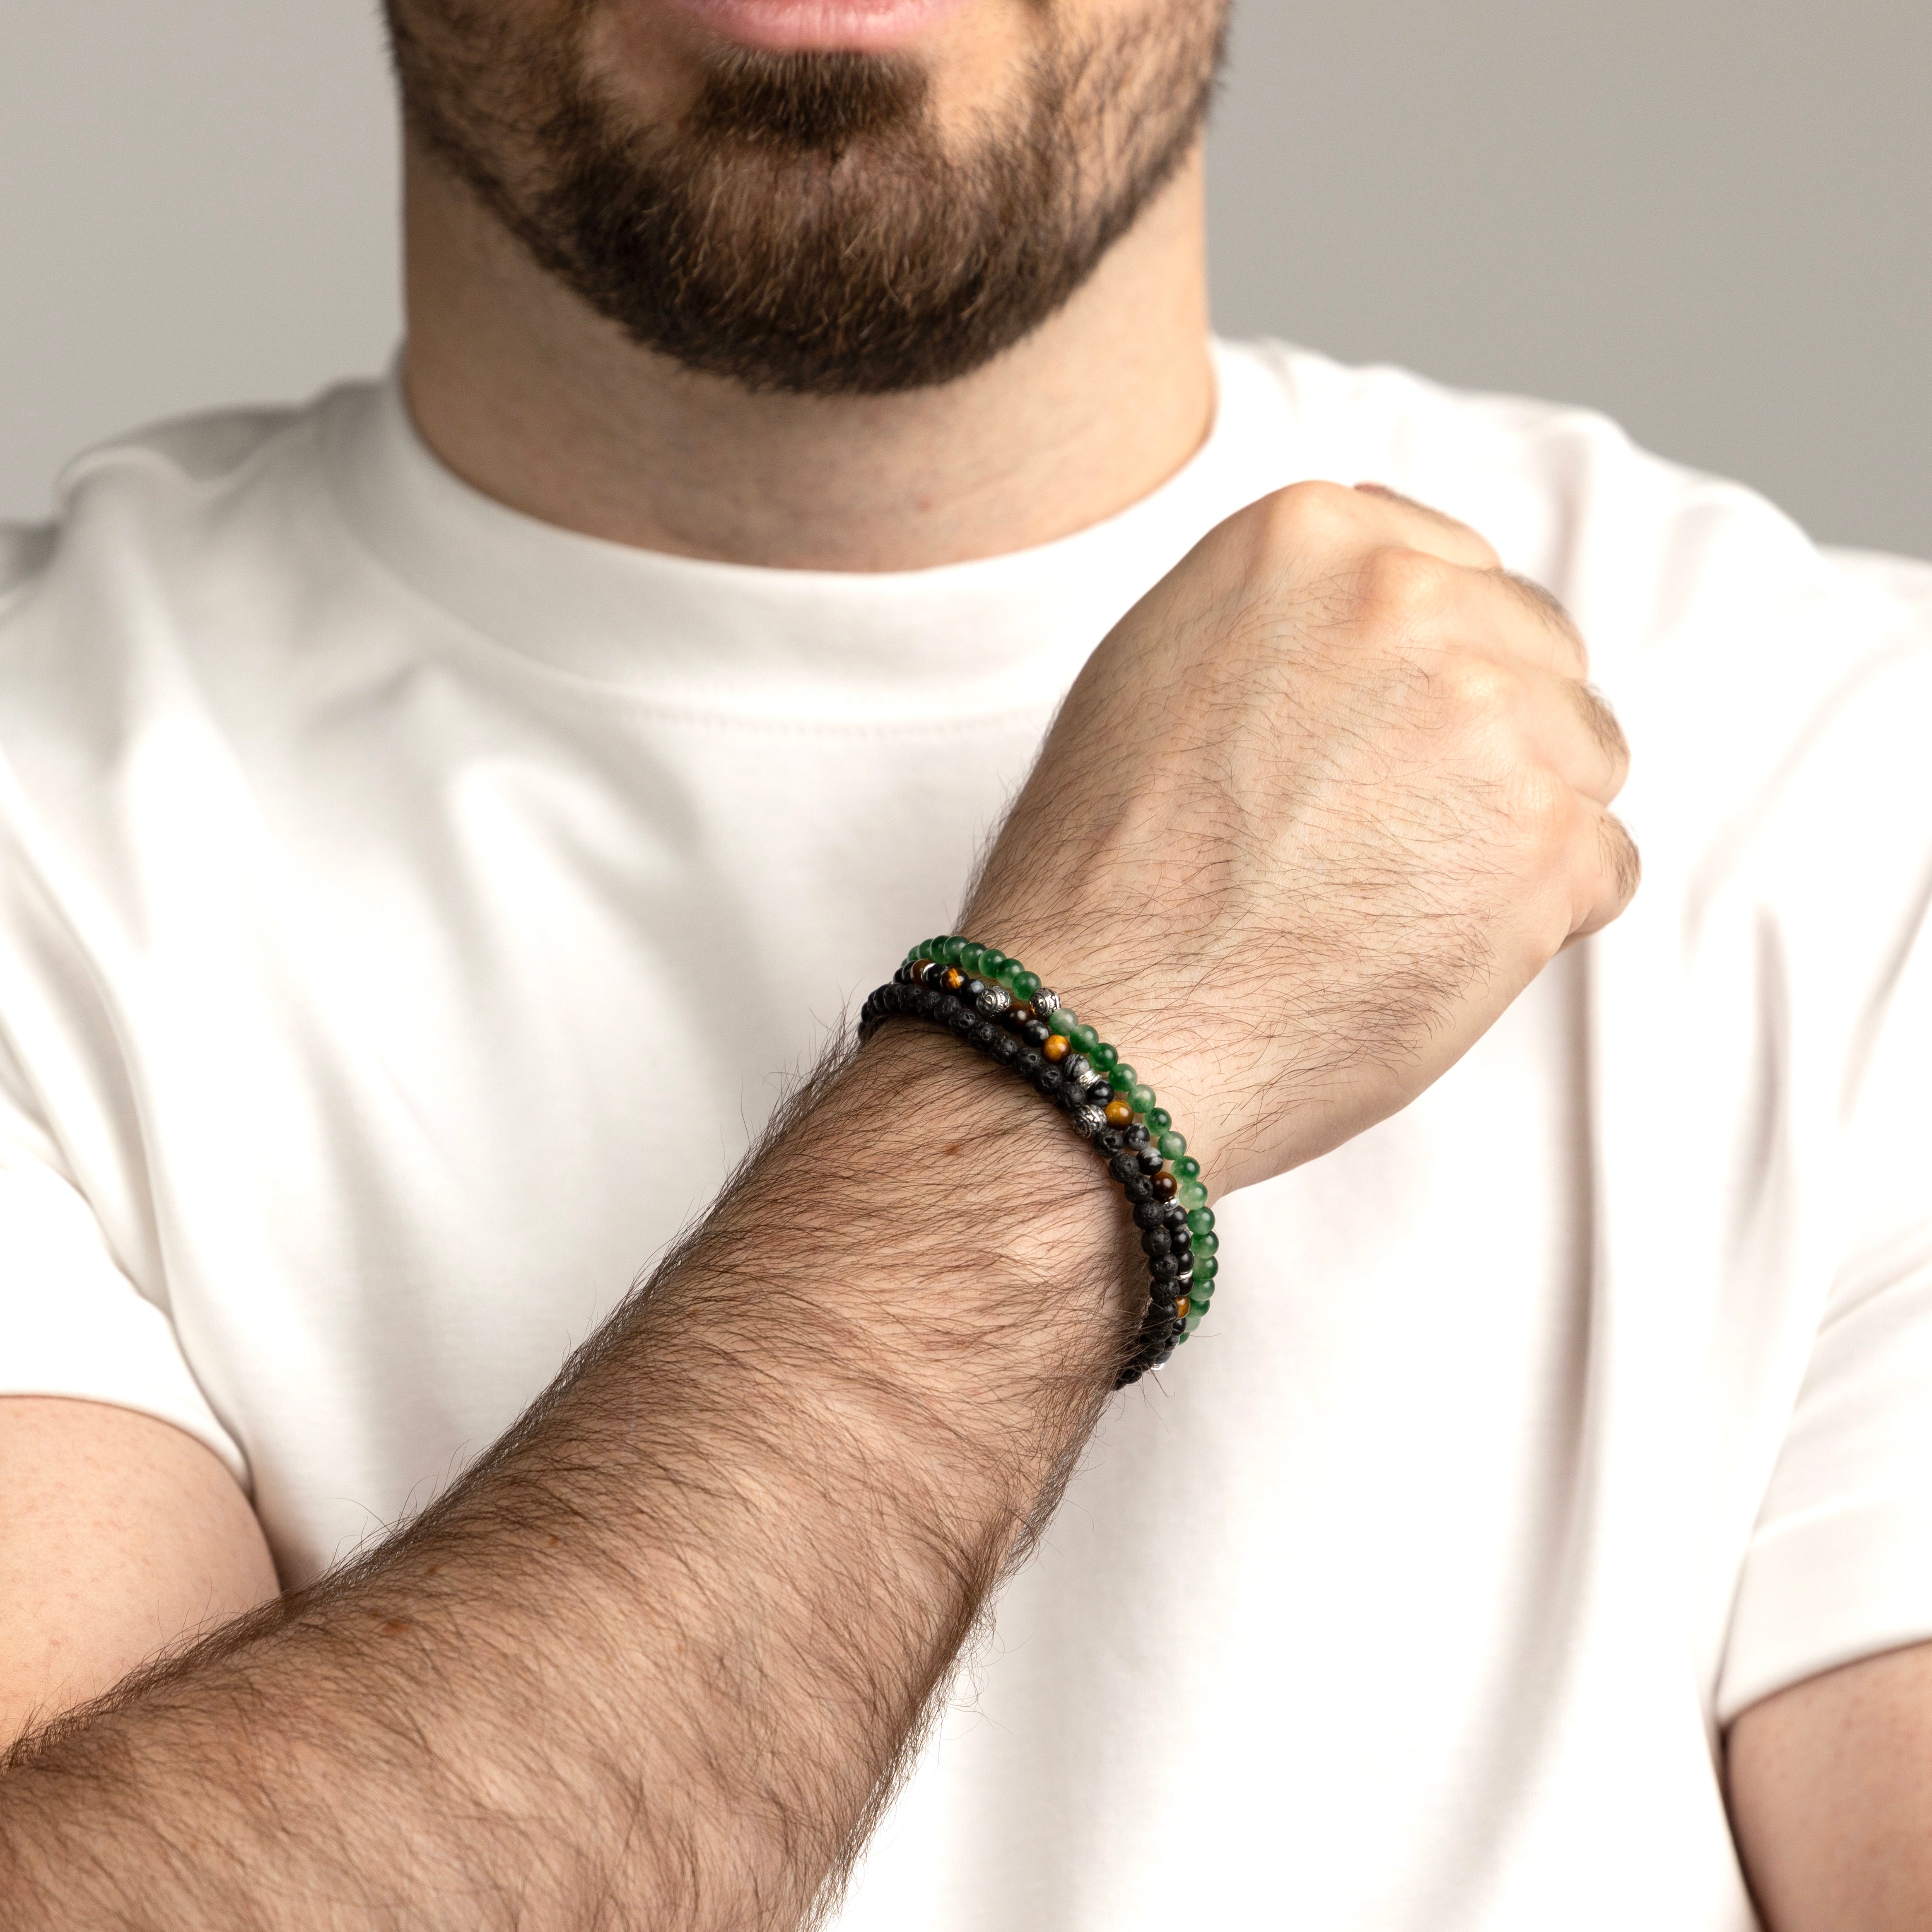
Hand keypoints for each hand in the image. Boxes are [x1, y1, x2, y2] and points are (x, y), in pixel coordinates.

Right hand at [966, 480, 1637, 1190]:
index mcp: (1310, 536)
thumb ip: (1288, 618)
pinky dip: (1538, 917)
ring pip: (1581, 758)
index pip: (1453, 571)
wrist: (1101, 1018)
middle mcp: (1410, 600)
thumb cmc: (1107, 875)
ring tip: (1396, 898)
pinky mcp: (1548, 842)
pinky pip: (1602, 864)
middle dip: (1487, 740)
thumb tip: (1376, 630)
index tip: (1387, 741)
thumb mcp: (1161, 668)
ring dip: (1516, 828)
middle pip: (1534, 655)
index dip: (1430, 668)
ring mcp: (1491, 718)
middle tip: (1384, 836)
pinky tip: (1425, 947)